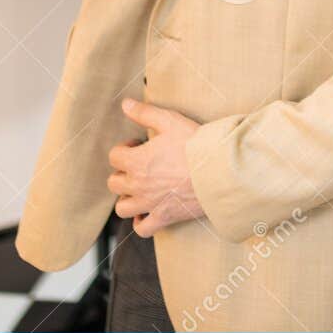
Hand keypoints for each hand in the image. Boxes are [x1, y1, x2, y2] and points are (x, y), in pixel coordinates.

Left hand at [108, 98, 204, 234]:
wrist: (218, 171)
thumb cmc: (195, 145)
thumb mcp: (169, 121)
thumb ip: (144, 113)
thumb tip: (125, 104)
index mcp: (136, 161)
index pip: (114, 156)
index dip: (124, 148)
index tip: (139, 144)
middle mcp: (138, 185)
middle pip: (114, 183)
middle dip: (123, 172)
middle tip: (140, 165)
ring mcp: (150, 204)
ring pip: (122, 207)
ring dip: (127, 198)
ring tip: (140, 189)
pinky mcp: (164, 217)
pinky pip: (142, 229)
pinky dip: (141, 222)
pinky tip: (147, 212)